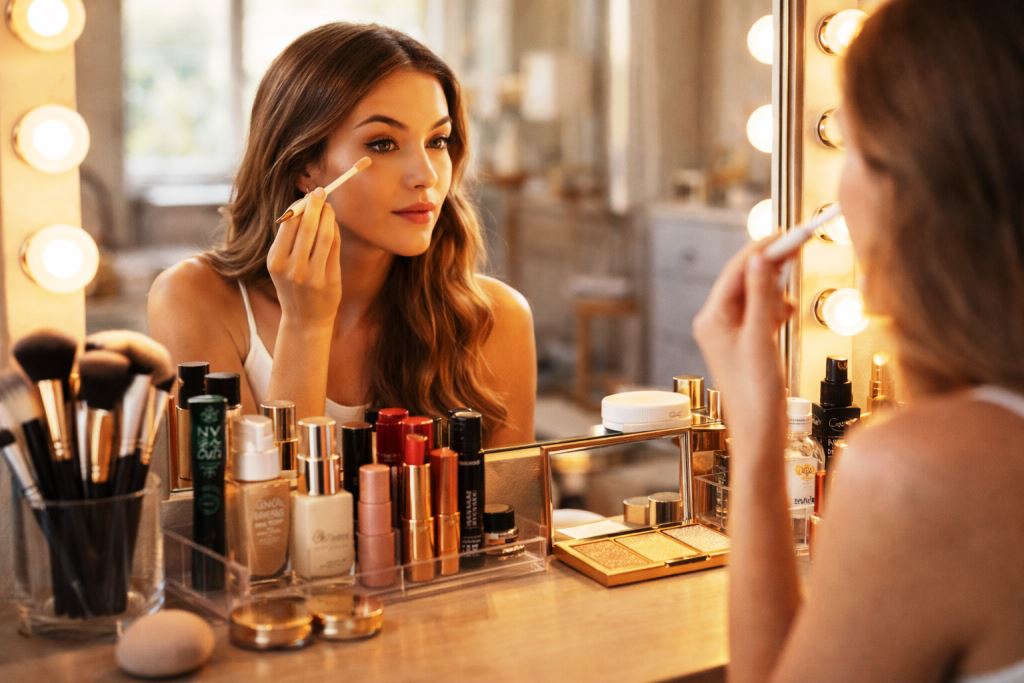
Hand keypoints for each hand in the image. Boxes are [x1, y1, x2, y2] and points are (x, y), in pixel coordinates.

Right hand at [266, 187, 341, 329]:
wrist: (305, 320)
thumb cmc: (294, 287)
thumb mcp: (283, 265)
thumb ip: (290, 239)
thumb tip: (305, 205)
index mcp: (274, 260)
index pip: (287, 223)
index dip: (298, 206)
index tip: (306, 196)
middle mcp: (290, 267)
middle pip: (306, 225)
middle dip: (315, 205)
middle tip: (322, 193)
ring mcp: (310, 274)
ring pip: (322, 234)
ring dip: (328, 216)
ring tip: (329, 208)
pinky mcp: (327, 279)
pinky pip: (333, 247)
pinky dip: (334, 231)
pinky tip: (333, 225)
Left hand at [692, 244, 792, 448]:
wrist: (759, 434)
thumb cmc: (755, 394)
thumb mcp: (761, 338)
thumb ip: (762, 296)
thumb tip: (760, 260)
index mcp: (711, 319)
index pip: (736, 271)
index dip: (761, 250)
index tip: (787, 233)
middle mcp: (716, 323)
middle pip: (744, 280)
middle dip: (770, 265)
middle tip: (798, 247)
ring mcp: (730, 334)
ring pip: (754, 296)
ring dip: (774, 288)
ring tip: (793, 287)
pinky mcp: (745, 344)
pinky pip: (760, 314)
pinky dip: (775, 308)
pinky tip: (787, 312)